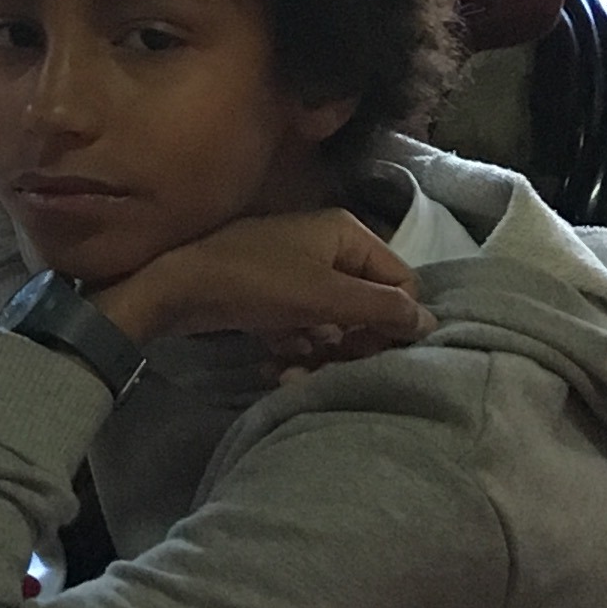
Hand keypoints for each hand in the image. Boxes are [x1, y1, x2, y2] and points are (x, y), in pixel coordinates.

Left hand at [101, 209, 426, 373]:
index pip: (400, 282)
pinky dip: (296, 349)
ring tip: (295, 373)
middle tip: (331, 369)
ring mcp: (298, 271)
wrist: (177, 287)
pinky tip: (277, 369)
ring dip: (322, 354)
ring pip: (334, 322)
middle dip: (352, 344)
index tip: (373, 353)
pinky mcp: (274, 297)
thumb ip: (382, 309)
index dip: (393, 322)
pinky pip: (303, 327)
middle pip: (367, 305)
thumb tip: (429, 323)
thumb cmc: (256, 283)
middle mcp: (327, 246)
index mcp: (346, 234)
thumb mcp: (325, 297)